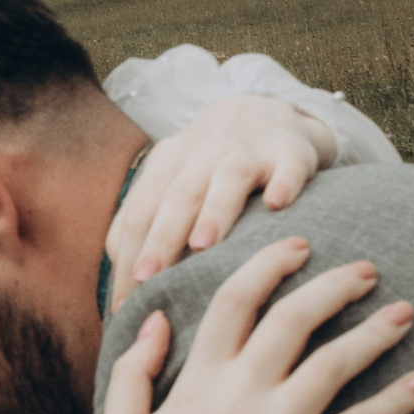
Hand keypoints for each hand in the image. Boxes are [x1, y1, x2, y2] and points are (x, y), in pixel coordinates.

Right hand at [88, 238, 413, 413]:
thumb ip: (134, 371)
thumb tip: (155, 318)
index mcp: (196, 383)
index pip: (236, 299)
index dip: (271, 264)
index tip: (299, 246)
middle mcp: (238, 397)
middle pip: (295, 317)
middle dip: (335, 284)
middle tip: (369, 270)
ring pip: (336, 362)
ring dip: (376, 332)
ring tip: (405, 313)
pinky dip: (397, 401)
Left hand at [105, 96, 336, 309]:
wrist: (265, 111)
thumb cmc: (208, 166)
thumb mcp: (170, 182)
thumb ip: (143, 224)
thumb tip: (122, 284)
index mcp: (168, 164)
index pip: (141, 210)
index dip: (130, 253)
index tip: (124, 301)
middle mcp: (204, 153)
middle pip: (179, 195)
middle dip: (162, 237)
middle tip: (149, 277)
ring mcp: (249, 150)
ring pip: (228, 177)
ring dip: (215, 211)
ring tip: (202, 245)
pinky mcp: (291, 152)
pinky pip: (289, 165)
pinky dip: (284, 182)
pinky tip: (279, 204)